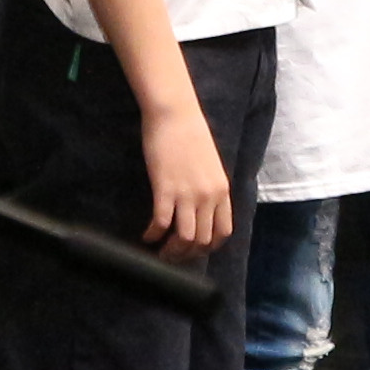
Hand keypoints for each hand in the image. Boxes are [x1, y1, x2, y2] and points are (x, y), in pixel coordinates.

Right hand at [142, 97, 233, 254]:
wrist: (175, 114)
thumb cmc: (190, 134)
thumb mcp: (210, 165)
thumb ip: (209, 188)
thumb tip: (202, 208)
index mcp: (222, 191)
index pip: (222, 232)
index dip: (208, 247)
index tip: (195, 250)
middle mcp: (209, 196)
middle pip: (202, 240)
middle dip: (187, 254)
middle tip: (172, 256)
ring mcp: (188, 194)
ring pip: (185, 238)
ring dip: (171, 251)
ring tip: (159, 252)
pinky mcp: (165, 189)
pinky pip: (161, 223)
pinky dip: (153, 235)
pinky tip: (147, 236)